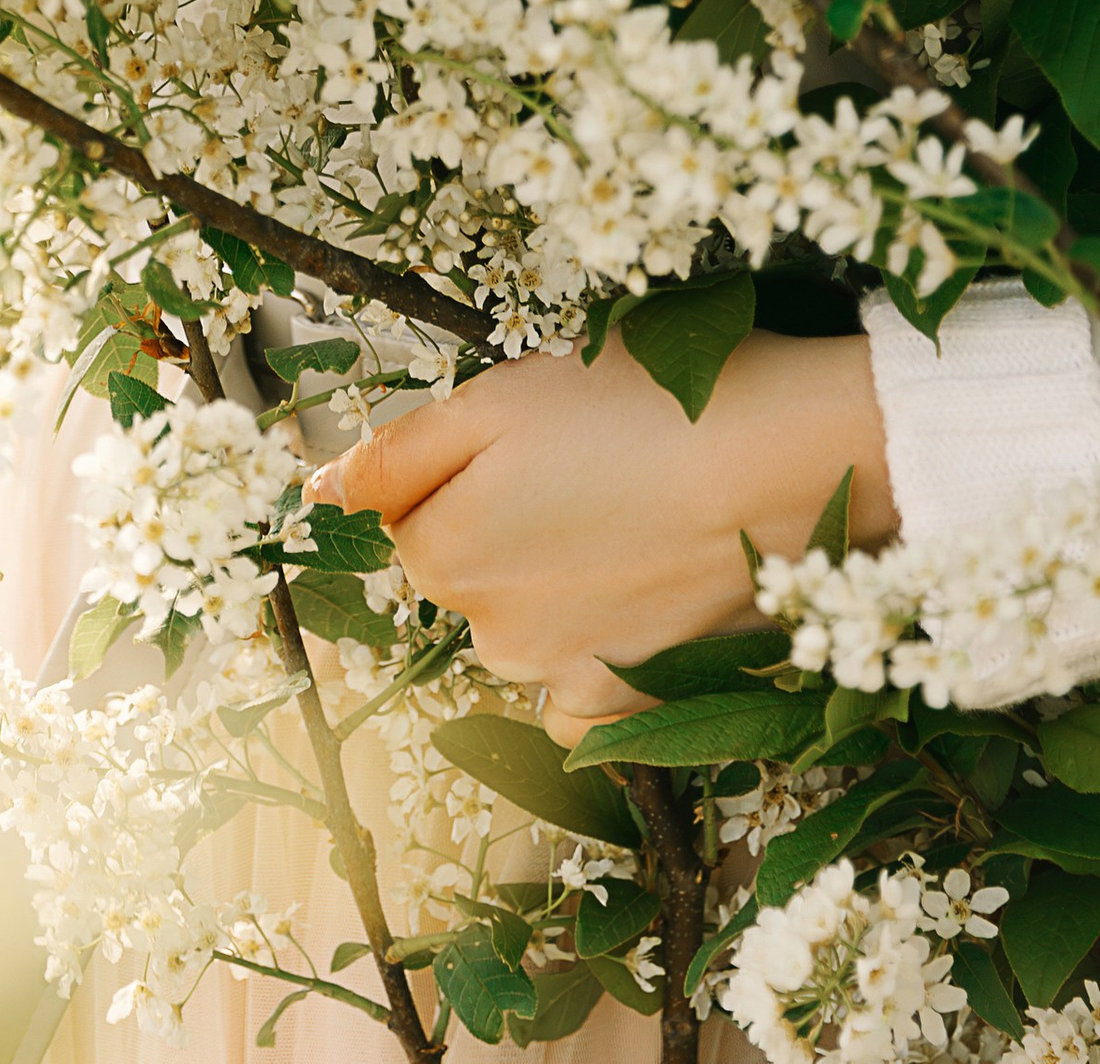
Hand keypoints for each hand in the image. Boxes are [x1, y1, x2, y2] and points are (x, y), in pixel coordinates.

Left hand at [310, 327, 892, 740]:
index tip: (526, 435)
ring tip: (631, 514)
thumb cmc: (640, 407)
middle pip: (468, 572)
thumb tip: (316, 494)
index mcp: (446, 556)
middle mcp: (492, 637)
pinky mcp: (641, 702)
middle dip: (505, 524)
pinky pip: (584, 693)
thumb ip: (395, 455)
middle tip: (590, 463)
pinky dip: (599, 649)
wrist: (783, 464)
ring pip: (526, 627)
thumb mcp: (497, 397)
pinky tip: (641, 589)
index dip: (461, 466)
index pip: (409, 515)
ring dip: (555, 582)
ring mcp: (569, 679)